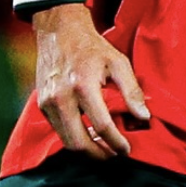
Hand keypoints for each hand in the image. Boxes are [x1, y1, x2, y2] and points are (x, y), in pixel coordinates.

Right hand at [33, 3, 150, 158]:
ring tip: (104, 146)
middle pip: (78, 142)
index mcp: (83, 85)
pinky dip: (74, 137)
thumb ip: (132, 91)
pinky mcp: (42, 105)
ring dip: (86, 149)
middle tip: (114, 154)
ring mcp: (48, 102)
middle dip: (99, 155)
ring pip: (66, 141)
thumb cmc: (92, 47)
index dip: (116, 142)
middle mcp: (61, 97)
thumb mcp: (118, 62)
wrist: (59, 31)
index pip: (101, 126)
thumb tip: (144, 117)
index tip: (126, 149)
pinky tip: (88, 133)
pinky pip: (59, 130)